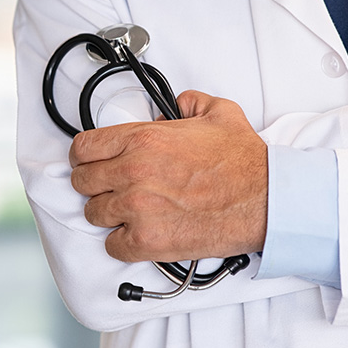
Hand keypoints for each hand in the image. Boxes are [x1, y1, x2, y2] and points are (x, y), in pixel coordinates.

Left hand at [69, 90, 267, 262]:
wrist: (266, 201)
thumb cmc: (243, 163)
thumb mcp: (217, 112)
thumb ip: (187, 102)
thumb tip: (174, 105)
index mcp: (142, 140)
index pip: (83, 148)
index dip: (85, 156)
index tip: (91, 162)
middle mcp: (133, 172)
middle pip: (81, 182)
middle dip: (94, 184)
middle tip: (112, 186)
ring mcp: (137, 208)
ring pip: (93, 214)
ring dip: (108, 213)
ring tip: (131, 210)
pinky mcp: (148, 240)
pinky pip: (112, 245)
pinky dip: (122, 242)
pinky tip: (138, 233)